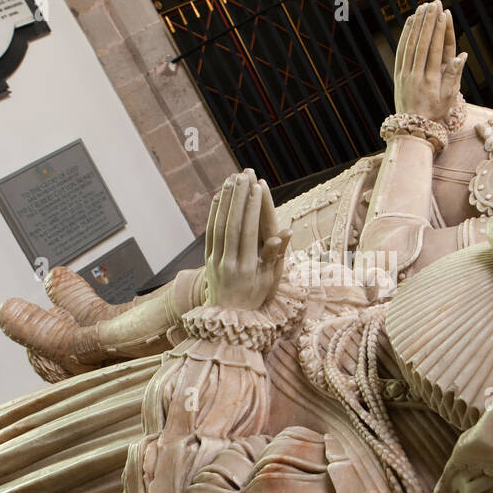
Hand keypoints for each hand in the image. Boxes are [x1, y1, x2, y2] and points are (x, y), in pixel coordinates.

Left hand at [204, 169, 289, 311]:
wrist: (229, 318)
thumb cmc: (256, 297)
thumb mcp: (269, 281)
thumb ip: (273, 255)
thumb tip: (284, 233)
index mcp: (247, 267)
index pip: (249, 231)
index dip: (252, 208)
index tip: (257, 187)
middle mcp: (229, 262)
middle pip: (232, 224)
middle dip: (239, 197)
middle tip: (245, 175)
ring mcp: (216, 261)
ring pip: (219, 225)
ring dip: (226, 200)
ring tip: (232, 179)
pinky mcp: (208, 260)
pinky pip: (210, 233)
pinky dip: (214, 213)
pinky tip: (219, 197)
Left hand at [393, 0, 466, 121]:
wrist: (412, 126)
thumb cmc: (435, 112)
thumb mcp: (448, 98)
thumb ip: (454, 76)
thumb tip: (462, 55)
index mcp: (430, 81)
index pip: (435, 50)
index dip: (439, 31)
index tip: (443, 15)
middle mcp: (416, 75)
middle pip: (422, 43)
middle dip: (428, 22)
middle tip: (434, 4)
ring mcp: (405, 74)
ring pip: (410, 44)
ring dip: (417, 24)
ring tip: (423, 7)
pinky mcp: (398, 74)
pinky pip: (401, 51)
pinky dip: (405, 35)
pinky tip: (410, 22)